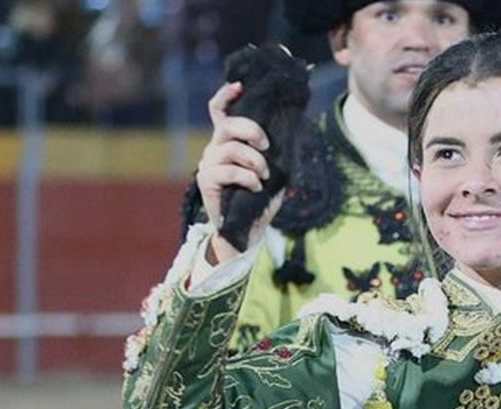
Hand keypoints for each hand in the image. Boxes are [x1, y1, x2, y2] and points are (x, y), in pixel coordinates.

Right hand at [196, 82, 282, 262]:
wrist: (247, 230)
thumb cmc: (260, 199)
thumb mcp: (274, 170)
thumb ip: (276, 150)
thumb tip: (293, 126)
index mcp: (230, 141)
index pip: (219, 110)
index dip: (227, 95)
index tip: (240, 86)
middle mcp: (215, 148)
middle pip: (227, 124)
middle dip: (251, 130)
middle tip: (266, 146)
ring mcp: (209, 164)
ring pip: (230, 148)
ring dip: (254, 161)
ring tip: (264, 176)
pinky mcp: (206, 181)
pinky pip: (228, 170)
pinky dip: (247, 178)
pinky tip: (256, 187)